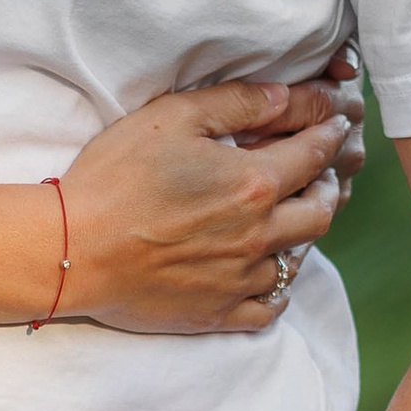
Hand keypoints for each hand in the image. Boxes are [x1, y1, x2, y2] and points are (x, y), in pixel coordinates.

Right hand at [58, 79, 351, 334]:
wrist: (74, 249)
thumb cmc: (116, 177)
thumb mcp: (173, 118)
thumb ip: (237, 102)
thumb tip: (286, 97)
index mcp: (254, 183)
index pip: (315, 155)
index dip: (330, 134)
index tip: (336, 125)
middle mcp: (259, 235)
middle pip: (321, 211)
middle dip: (328, 185)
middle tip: (321, 172)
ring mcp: (241, 278)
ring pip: (300, 258)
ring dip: (304, 233)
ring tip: (294, 216)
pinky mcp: (220, 313)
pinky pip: (271, 306)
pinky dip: (278, 287)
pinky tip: (269, 271)